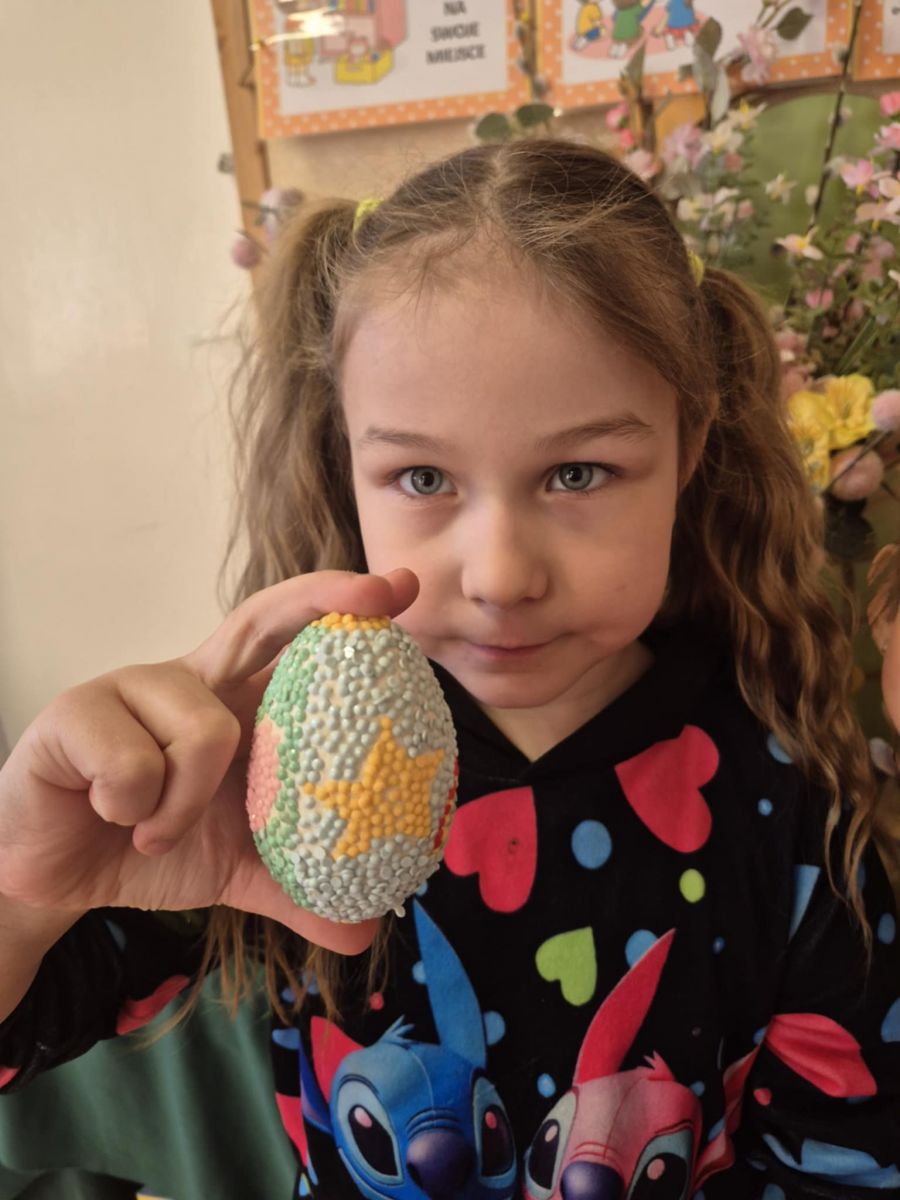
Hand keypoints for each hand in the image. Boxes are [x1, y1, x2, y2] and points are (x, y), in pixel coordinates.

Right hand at [0, 569, 418, 954]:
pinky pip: (135, 765)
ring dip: (189, 807)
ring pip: (206, 730)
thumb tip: (367, 929)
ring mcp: (132, 687)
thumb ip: (295, 890)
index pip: (294, 641)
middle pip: (262, 618)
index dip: (345, 610)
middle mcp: (191, 680)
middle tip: (380, 598)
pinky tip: (111, 817)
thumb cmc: (149, 846)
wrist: (55, 880)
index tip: (405, 590)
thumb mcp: (234, 871)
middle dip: (326, 599)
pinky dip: (135, 812)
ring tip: (156, 832)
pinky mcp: (75, 712)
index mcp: (234, 705)